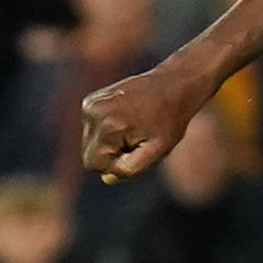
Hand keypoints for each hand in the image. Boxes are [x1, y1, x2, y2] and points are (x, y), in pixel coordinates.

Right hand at [80, 62, 201, 179]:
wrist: (173, 85)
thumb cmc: (169, 120)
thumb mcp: (157, 151)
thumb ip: (130, 169)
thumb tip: (106, 178)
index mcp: (108, 124)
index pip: (93, 164)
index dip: (114, 164)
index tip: (136, 150)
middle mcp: (93, 111)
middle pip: (89, 153)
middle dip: (111, 153)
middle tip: (137, 138)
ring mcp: (90, 103)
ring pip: (90, 142)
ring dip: (110, 142)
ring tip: (135, 127)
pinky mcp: (91, 100)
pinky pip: (92, 129)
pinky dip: (108, 130)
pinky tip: (128, 119)